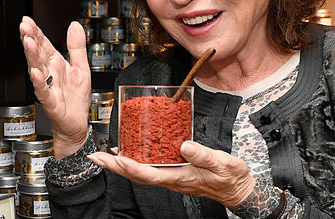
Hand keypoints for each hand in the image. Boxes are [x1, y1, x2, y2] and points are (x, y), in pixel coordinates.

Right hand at [20, 16, 90, 157]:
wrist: (77, 124)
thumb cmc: (75, 99)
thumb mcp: (81, 67)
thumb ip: (76, 46)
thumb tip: (74, 25)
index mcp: (55, 64)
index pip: (43, 44)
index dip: (36, 32)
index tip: (27, 20)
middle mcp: (49, 74)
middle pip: (37, 53)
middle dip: (30, 39)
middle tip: (23, 27)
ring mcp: (48, 87)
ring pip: (37, 69)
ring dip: (31, 56)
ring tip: (28, 42)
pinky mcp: (51, 102)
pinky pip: (43, 91)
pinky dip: (39, 82)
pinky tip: (35, 72)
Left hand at [87, 140, 255, 207]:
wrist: (238, 188)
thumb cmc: (230, 177)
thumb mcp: (221, 163)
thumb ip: (202, 154)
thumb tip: (184, 145)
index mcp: (180, 177)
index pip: (149, 174)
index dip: (131, 167)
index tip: (116, 159)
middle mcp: (171, 178)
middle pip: (137, 174)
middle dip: (115, 166)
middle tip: (96, 157)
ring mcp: (171, 176)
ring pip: (140, 172)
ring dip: (120, 165)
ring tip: (104, 156)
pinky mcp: (174, 172)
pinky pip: (149, 168)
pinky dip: (135, 161)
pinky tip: (129, 153)